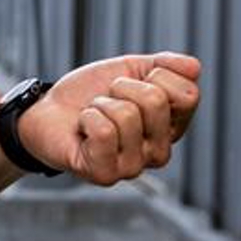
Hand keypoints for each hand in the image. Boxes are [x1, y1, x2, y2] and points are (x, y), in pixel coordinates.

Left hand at [17, 52, 201, 185]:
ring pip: (127, 115)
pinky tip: (83, 130)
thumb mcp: (128, 69)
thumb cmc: (89, 93)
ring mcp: (134, 166)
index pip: (189, 93)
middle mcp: (159, 151)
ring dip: (100, 104)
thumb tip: (194, 66)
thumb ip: (164, 65)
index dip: (154, 75)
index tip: (132, 83)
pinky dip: (87, 119)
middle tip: (107, 99)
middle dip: (122, 87)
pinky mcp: (106, 175)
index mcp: (172, 126)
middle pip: (156, 100)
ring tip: (94, 115)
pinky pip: (104, 132)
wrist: (46, 110)